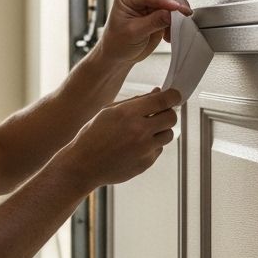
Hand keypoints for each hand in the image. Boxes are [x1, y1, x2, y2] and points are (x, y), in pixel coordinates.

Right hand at [60, 88, 180, 188]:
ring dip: (161, 130)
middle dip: (168, 113)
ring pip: (169, 134)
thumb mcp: (109, 111)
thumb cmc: (93, 136)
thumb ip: (136, 101)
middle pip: (171, 117)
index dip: (173, 96)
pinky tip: (135, 146)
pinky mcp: (146, 163)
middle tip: (159, 114)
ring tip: (145, 132)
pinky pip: (158, 149)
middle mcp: (139, 131)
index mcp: (128, 114)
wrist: (84, 164)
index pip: (163, 100)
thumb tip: (157, 92)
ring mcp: (144, 149)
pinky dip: (152, 146)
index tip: (174, 96)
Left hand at [96, 0, 192, 64]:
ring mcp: (149, 3)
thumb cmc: (117, 43)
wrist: (117, 55)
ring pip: (171, 2)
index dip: (166, 1)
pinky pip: (172, 13)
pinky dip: (176, 22)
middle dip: (175, 7)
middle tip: (185, 17)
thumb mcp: (134, 33)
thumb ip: (153, 22)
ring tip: (178, 27)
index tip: (178, 8)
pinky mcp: (158, 12)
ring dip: (177, 15)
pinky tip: (173, 32)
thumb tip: (170, 14)